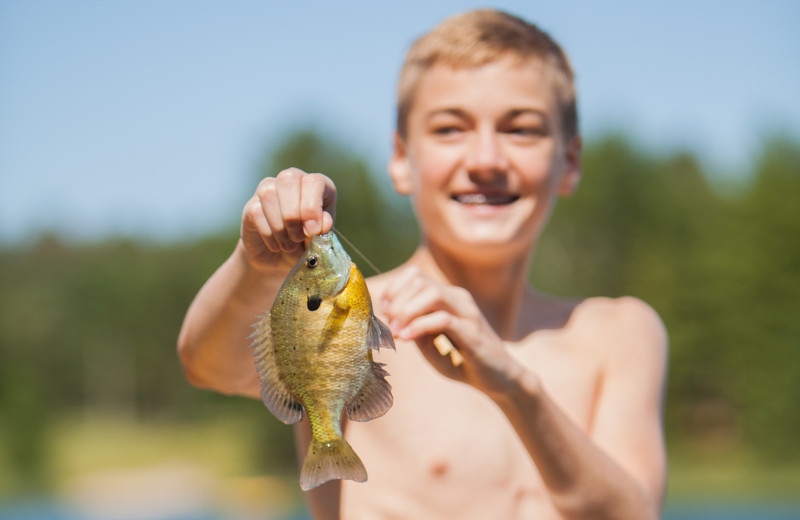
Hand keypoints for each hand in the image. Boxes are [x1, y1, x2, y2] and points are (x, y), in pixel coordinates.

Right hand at [240, 168, 336, 269]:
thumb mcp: (319, 239)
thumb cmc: (305, 243)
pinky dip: (268, 233)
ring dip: (280, 225)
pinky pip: (256, 211)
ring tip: (289, 245)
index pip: (314, 182)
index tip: (312, 231)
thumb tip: (324, 222)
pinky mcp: (251, 205)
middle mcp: (292, 180)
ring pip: (269, 193)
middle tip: (298, 237)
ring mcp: (268, 189)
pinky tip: (276, 245)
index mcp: (317, 185)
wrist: (280, 259)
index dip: (312, 207)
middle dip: (293, 213)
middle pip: (288, 179)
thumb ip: (324, 229)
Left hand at [381, 266, 524, 399]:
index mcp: (449, 298)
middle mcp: (458, 298)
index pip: (416, 276)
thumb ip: (415, 330)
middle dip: (397, 300)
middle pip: (420, 280)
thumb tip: (393, 320)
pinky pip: (442, 319)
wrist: (500, 381)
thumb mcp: (432, 346)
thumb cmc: (465, 363)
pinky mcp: (472, 331)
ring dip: (407, 310)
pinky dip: (419, 326)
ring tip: (396, 330)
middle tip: (388, 323)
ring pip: (432, 293)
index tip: (383, 310)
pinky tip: (406, 338)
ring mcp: (467, 313)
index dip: (394, 289)